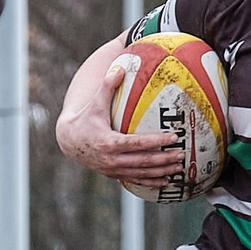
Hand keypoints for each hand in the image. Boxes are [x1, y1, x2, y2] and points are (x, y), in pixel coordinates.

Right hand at [56, 58, 184, 184]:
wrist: (69, 141)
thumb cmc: (85, 119)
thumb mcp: (95, 104)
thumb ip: (107, 86)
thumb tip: (120, 68)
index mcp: (109, 142)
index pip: (138, 143)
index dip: (157, 141)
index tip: (174, 138)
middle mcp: (112, 159)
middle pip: (143, 161)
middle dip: (164, 159)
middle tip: (182, 154)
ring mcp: (113, 169)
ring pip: (141, 173)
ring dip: (161, 172)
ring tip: (179, 168)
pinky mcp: (114, 174)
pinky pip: (135, 180)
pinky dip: (151, 181)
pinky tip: (166, 181)